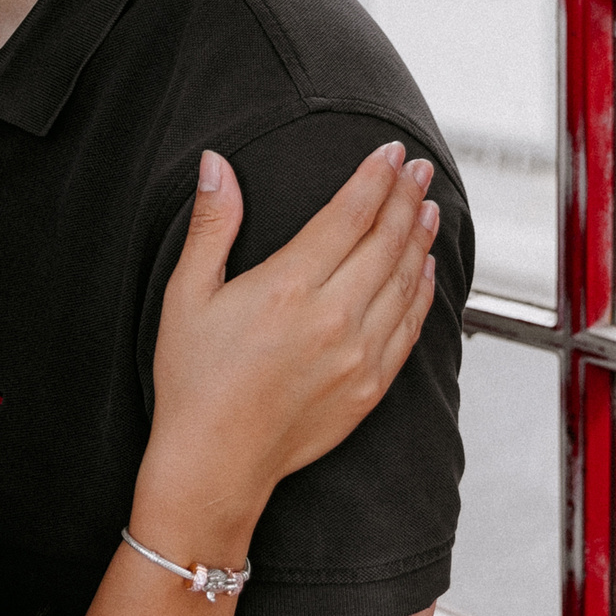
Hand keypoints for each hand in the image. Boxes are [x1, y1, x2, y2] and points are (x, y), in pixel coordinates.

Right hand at [136, 144, 440, 560]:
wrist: (214, 463)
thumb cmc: (193, 380)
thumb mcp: (187, 295)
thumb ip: (211, 225)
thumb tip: (216, 165)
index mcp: (287, 288)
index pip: (348, 215)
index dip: (373, 178)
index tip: (389, 153)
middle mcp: (332, 318)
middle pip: (385, 241)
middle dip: (405, 197)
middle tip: (417, 169)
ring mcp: (358, 355)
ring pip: (405, 281)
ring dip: (420, 238)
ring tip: (428, 207)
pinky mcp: (370, 387)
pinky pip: (409, 327)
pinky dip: (423, 291)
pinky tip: (425, 269)